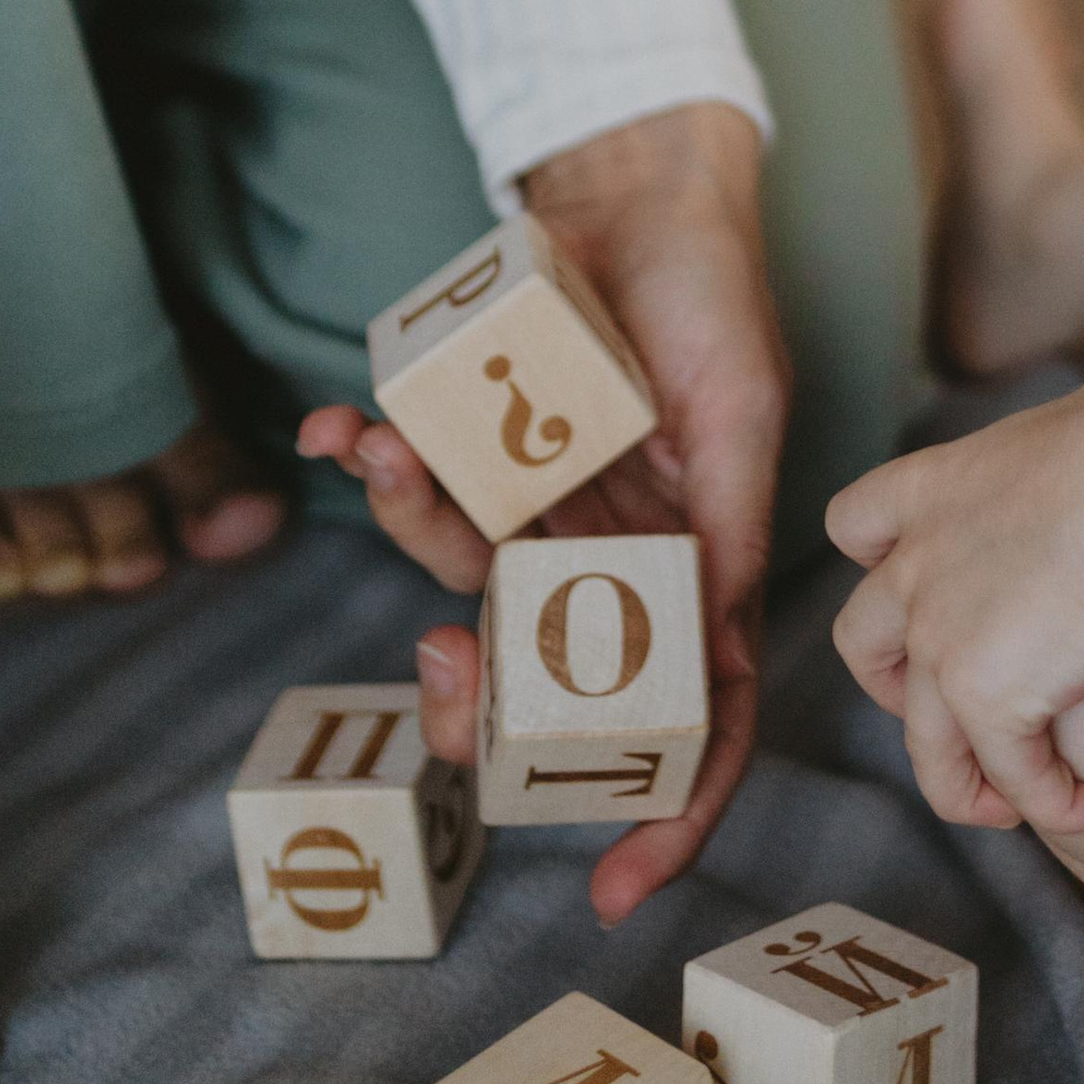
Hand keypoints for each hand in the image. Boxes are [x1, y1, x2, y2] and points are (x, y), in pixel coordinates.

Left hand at [299, 101, 787, 923]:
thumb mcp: (744, 411)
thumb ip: (729, 525)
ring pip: (456, 572)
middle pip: (542, 673)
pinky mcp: (476, 448)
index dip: (670, 812)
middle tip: (435, 668)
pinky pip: (412, 480)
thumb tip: (715, 644)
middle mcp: (610, 560)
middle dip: (473, 696)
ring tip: (383, 453)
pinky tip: (339, 428)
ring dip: (406, 526)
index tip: (617, 892)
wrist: (638, 191)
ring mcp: (536, 508)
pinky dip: (366, 459)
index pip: (696, 718)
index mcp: (695, 568)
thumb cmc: (712, 295)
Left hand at [828, 372, 1083, 837]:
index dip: (877, 561)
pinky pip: (1014, 780)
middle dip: (896, 687)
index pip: (855, 523)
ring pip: (925, 744)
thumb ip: (1066, 447)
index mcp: (935, 488)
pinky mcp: (988, 703)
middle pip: (862, 645)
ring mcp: (942, 642)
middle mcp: (918, 569)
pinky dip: (1058, 803)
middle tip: (961, 703)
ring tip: (1020, 803)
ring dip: (969, 783)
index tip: (916, 582)